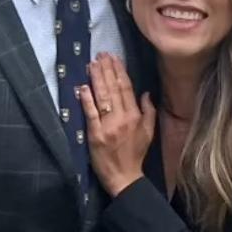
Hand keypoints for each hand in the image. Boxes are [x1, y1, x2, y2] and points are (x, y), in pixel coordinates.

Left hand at [81, 52, 155, 196]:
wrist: (124, 177)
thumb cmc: (136, 154)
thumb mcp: (149, 132)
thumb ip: (149, 111)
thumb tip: (146, 92)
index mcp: (135, 116)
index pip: (127, 88)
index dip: (120, 71)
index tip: (114, 57)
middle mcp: (122, 118)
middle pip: (113, 89)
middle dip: (107, 70)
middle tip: (101, 54)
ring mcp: (108, 126)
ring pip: (102, 97)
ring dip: (97, 79)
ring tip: (92, 64)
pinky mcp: (95, 134)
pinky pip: (91, 114)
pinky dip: (87, 99)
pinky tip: (83, 86)